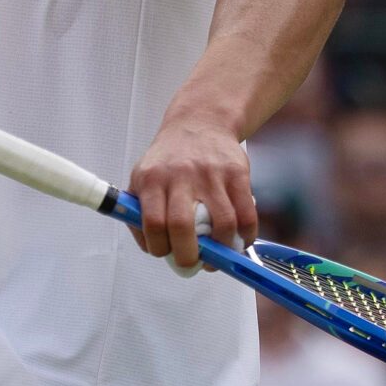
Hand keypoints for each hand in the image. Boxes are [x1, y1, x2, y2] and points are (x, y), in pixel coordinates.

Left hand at [126, 116, 254, 269]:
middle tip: (193, 263)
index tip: (167, 254)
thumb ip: (139, 212)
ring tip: (219, 256)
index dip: (160, 247)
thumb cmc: (169, 159)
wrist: (200, 122)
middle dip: (188, 255)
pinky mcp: (237, 174)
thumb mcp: (143, 177)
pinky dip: (245, 237)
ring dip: (222, 250)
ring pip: (221, 224)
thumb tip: (152, 248)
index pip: (152, 222)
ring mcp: (211, 174)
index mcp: (151, 179)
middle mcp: (180, 176)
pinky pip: (246, 215)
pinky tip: (238, 241)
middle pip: (182, 226)